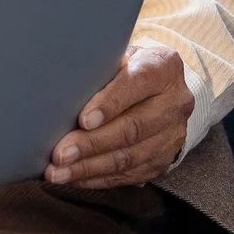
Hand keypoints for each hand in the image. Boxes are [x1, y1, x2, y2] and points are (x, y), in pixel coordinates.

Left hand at [45, 45, 192, 188]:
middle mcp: (174, 102)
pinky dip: (98, 178)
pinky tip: (75, 178)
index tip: (83, 120)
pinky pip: (129, 175)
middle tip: (60, 154)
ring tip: (59, 172)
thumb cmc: (128, 68)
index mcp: (164, 68)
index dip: (109, 103)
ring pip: (129, 157)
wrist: (164, 88)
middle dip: (91, 144)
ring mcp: (172, 135)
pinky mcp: (164, 160)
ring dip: (89, 168)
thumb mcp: (120, 55)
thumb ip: (100, 68)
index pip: (137, 84)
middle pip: (132, 128)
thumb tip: (61, 88)